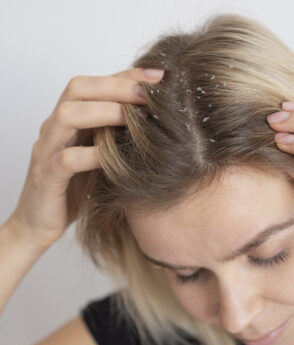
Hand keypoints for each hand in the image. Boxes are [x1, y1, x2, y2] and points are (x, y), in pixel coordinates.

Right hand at [7, 67, 164, 248]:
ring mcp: (47, 150)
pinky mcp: (46, 178)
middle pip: (78, 89)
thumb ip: (117, 136)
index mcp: (70, 119)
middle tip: (149, 94)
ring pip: (67, 115)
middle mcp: (55, 127)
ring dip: (103, 112)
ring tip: (134, 117)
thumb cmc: (76, 188)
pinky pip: (65, 160)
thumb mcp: (101, 156)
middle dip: (116, 86)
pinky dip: (91, 155)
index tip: (160, 75)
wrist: (39, 224)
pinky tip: (113, 157)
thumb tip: (159, 119)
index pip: (95, 83)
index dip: (127, 75)